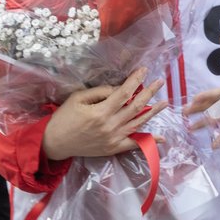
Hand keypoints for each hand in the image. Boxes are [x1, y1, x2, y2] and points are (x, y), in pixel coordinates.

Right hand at [42, 68, 165, 160]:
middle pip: (136, 106)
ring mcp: (114, 139)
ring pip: (138, 123)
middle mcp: (110, 126)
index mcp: (100, 112)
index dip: (136, 80)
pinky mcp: (113, 149)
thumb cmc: (65, 117)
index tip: (144, 70)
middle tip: (159, 82)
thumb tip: (120, 89)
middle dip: (149, 92)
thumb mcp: (78, 98)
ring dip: (153, 112)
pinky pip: (135, 145)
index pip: (124, 93)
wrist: (55, 143)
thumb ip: (100, 92)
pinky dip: (149, 141)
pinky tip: (161, 138)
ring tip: (164, 102)